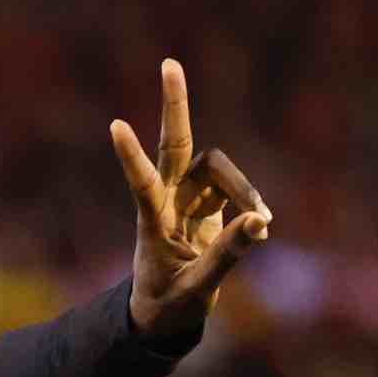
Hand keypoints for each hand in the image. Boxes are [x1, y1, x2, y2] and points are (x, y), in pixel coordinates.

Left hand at [111, 58, 272, 338]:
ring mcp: (187, 198)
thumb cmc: (169, 304)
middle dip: (175, 105)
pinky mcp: (207, 203)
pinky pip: (234, 189)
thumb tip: (260, 220)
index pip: (140, 182)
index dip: (130, 156)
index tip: (115, 125)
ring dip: (243, 188)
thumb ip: (227, 255)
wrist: (165, 313)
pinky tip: (259, 225)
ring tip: (263, 222)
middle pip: (174, 144)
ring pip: (219, 168)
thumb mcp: (197, 288)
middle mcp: (167, 200)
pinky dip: (251, 203)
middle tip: (169, 63)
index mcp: (151, 222)